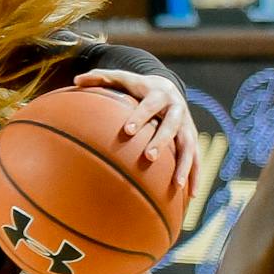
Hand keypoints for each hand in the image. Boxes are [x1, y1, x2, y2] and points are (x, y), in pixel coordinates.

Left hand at [74, 69, 200, 199]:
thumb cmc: (139, 87)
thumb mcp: (123, 78)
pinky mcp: (192, 137)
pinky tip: (191, 195)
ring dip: (184, 164)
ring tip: (177, 185)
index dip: (139, 116)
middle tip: (149, 157)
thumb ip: (101, 77)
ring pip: (188, 145)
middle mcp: (176, 108)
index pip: (149, 105)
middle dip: (161, 141)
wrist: (169, 85)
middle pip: (171, 125)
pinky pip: (196, 157)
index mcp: (158, 94)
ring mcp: (187, 124)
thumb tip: (77, 79)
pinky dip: (195, 175)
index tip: (127, 130)